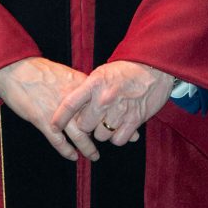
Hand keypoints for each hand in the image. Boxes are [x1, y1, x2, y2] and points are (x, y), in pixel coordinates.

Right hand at [0, 57, 99, 161]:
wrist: (15, 70)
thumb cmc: (38, 69)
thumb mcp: (64, 72)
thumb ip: (78, 86)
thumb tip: (89, 96)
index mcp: (79, 86)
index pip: (99, 104)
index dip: (105, 116)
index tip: (108, 123)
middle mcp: (72, 100)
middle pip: (92, 121)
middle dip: (100, 134)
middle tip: (105, 141)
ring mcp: (58, 112)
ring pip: (79, 135)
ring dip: (87, 148)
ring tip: (93, 156)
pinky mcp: (43, 121)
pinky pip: (58, 140)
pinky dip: (67, 150)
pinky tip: (73, 157)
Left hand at [51, 61, 173, 147]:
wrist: (154, 67)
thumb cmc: (126, 70)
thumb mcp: (103, 73)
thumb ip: (88, 89)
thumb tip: (74, 107)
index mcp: (94, 83)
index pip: (70, 104)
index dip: (59, 118)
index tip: (53, 126)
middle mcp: (105, 98)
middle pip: (84, 126)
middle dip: (86, 126)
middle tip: (93, 121)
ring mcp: (120, 110)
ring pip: (101, 135)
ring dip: (103, 132)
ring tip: (109, 121)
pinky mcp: (135, 119)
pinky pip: (117, 140)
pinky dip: (117, 137)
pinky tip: (120, 127)